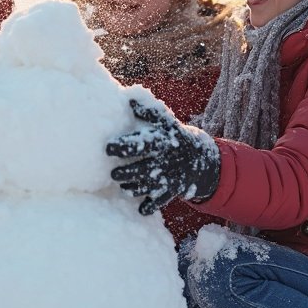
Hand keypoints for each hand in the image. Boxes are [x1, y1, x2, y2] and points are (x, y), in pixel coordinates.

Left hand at [106, 99, 219, 213]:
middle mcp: (165, 160)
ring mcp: (170, 177)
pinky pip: (161, 201)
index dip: (124, 146)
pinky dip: (150, 206)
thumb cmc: (174, 136)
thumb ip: (147, 112)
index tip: (107, 148)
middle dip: (126, 173)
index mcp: (162, 142)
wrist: (200, 157)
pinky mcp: (172, 190)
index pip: (141, 144)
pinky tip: (140, 209)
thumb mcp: (165, 122)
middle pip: (142, 169)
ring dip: (134, 189)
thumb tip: (128, 98)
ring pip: (149, 186)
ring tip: (124, 187)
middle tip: (113, 174)